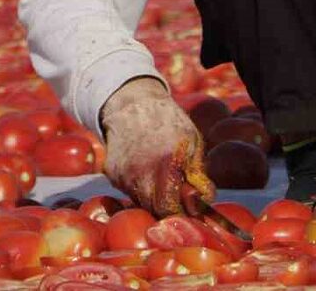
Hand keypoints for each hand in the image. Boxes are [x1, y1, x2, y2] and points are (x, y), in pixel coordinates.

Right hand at [100, 77, 213, 215]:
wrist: (133, 104)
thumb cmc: (169, 122)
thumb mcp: (193, 142)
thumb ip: (198, 174)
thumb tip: (204, 201)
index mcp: (166, 163)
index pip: (169, 208)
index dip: (181, 211)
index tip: (188, 206)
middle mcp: (140, 172)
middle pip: (153, 209)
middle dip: (167, 207)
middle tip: (176, 194)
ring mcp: (123, 175)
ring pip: (140, 202)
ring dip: (153, 197)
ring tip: (161, 176)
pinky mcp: (112, 174)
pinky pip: (128, 191)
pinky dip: (139, 187)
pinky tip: (145, 169)